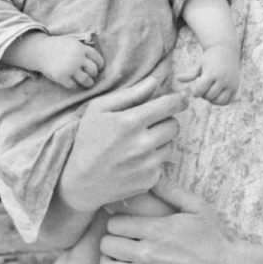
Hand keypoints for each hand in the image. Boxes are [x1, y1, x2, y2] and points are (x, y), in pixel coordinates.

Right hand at [33, 35, 103, 89]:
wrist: (40, 51)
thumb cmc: (58, 47)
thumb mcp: (73, 42)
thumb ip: (84, 50)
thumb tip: (97, 61)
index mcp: (81, 48)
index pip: (97, 58)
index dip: (100, 65)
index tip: (99, 68)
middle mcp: (77, 58)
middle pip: (93, 70)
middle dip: (94, 74)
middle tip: (92, 76)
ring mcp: (70, 68)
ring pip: (86, 80)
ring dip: (89, 83)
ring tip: (88, 83)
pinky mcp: (62, 77)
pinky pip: (74, 85)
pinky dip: (75, 85)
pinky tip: (74, 82)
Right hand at [58, 77, 187, 212]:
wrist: (80, 182)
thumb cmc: (88, 140)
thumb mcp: (99, 109)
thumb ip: (129, 94)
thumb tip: (155, 81)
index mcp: (130, 121)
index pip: (169, 105)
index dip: (179, 99)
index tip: (182, 98)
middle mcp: (142, 144)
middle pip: (174, 125)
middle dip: (166, 121)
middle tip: (150, 124)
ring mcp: (147, 164)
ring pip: (171, 144)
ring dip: (161, 141)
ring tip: (140, 143)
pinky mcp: (150, 180)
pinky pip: (163, 164)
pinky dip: (154, 160)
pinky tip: (136, 160)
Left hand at [97, 180, 242, 263]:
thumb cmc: (213, 237)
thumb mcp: (197, 207)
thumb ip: (171, 191)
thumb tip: (152, 174)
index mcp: (157, 230)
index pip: (116, 224)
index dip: (115, 220)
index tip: (122, 221)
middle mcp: (149, 254)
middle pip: (108, 244)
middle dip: (110, 238)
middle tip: (118, 237)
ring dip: (107, 260)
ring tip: (114, 255)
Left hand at [178, 43, 239, 104]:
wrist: (226, 50)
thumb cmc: (210, 57)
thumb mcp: (199, 64)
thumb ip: (190, 74)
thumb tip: (177, 78)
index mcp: (211, 73)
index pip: (200, 90)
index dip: (195, 92)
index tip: (196, 89)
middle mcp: (222, 79)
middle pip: (209, 96)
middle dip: (203, 94)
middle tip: (203, 88)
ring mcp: (230, 84)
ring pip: (219, 101)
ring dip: (212, 99)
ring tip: (209, 91)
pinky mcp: (235, 87)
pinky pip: (227, 101)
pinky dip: (220, 101)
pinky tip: (216, 94)